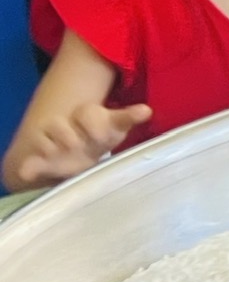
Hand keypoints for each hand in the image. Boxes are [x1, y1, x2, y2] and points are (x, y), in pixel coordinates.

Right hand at [13, 100, 150, 184]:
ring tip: (66, 154)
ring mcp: (51, 143)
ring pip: (46, 142)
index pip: (86, 113)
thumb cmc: (101, 135)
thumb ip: (129, 117)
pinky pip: (30, 163)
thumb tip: (147, 110)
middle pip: (60, 126)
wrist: (76, 154)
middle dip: (72, 137)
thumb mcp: (116, 126)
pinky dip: (29, 168)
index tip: (102, 136)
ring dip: (54, 149)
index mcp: (86, 115)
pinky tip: (28, 172)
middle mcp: (65, 127)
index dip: (93, 124)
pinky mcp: (39, 161)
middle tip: (81, 145)